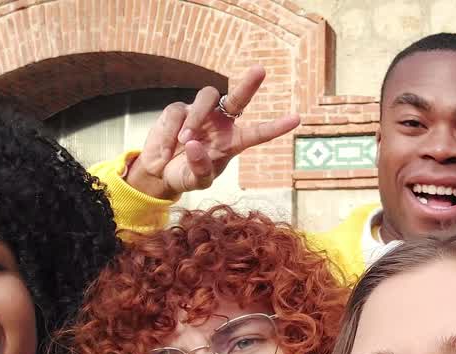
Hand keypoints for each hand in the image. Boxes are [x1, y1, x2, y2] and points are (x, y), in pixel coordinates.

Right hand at [127, 66, 300, 199]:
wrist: (159, 172)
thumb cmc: (185, 176)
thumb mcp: (196, 181)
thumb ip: (200, 168)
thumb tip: (194, 145)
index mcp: (233, 142)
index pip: (258, 133)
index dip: (276, 126)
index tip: (296, 119)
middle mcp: (220, 122)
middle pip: (238, 98)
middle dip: (249, 84)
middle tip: (260, 70)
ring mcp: (200, 113)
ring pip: (206, 98)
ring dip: (196, 117)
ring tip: (185, 141)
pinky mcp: (178, 109)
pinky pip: (177, 112)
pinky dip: (170, 132)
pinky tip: (166, 151)